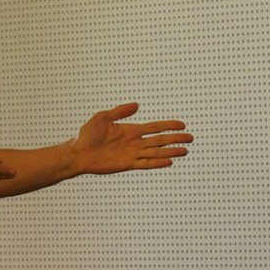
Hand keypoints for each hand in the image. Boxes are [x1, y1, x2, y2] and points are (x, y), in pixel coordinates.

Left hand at [71, 103, 192, 174]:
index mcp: (131, 130)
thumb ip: (121, 111)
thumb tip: (138, 105)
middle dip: (176, 139)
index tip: (182, 124)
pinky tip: (169, 162)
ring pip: (157, 152)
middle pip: (160, 140)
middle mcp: (135, 142)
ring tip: (186, 151)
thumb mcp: (103, 117)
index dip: (169, 125)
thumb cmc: (87, 134)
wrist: (78, 152)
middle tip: (191, 138)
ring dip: (171, 151)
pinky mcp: (127, 164)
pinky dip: (158, 163)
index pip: (155, 127)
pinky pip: (146, 164)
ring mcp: (132, 154)